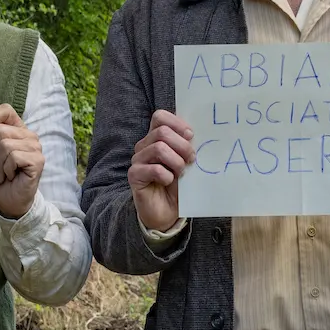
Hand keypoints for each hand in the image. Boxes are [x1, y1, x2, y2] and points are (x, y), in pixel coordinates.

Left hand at [0, 104, 43, 218]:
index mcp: (16, 129)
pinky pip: (13, 157)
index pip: (6, 110)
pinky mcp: (37, 160)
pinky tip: (10, 177)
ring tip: (3, 174)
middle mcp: (28, 135)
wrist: (8, 202)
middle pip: (1, 131)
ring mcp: (35, 147)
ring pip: (6, 145)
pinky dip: (6, 169)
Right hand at [129, 110, 194, 231]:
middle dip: (182, 146)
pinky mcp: (134, 176)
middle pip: (162, 132)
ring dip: (176, 162)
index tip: (191, 136)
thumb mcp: (186, 162)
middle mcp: (144, 146)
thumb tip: (195, 134)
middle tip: (191, 159)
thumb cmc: (178, 185)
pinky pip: (154, 169)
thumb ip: (187, 146)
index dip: (177, 123)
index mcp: (156, 138)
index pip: (160, 117)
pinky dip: (167, 176)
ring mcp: (138, 160)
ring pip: (159, 148)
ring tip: (181, 173)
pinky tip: (168, 182)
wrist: (167, 212)